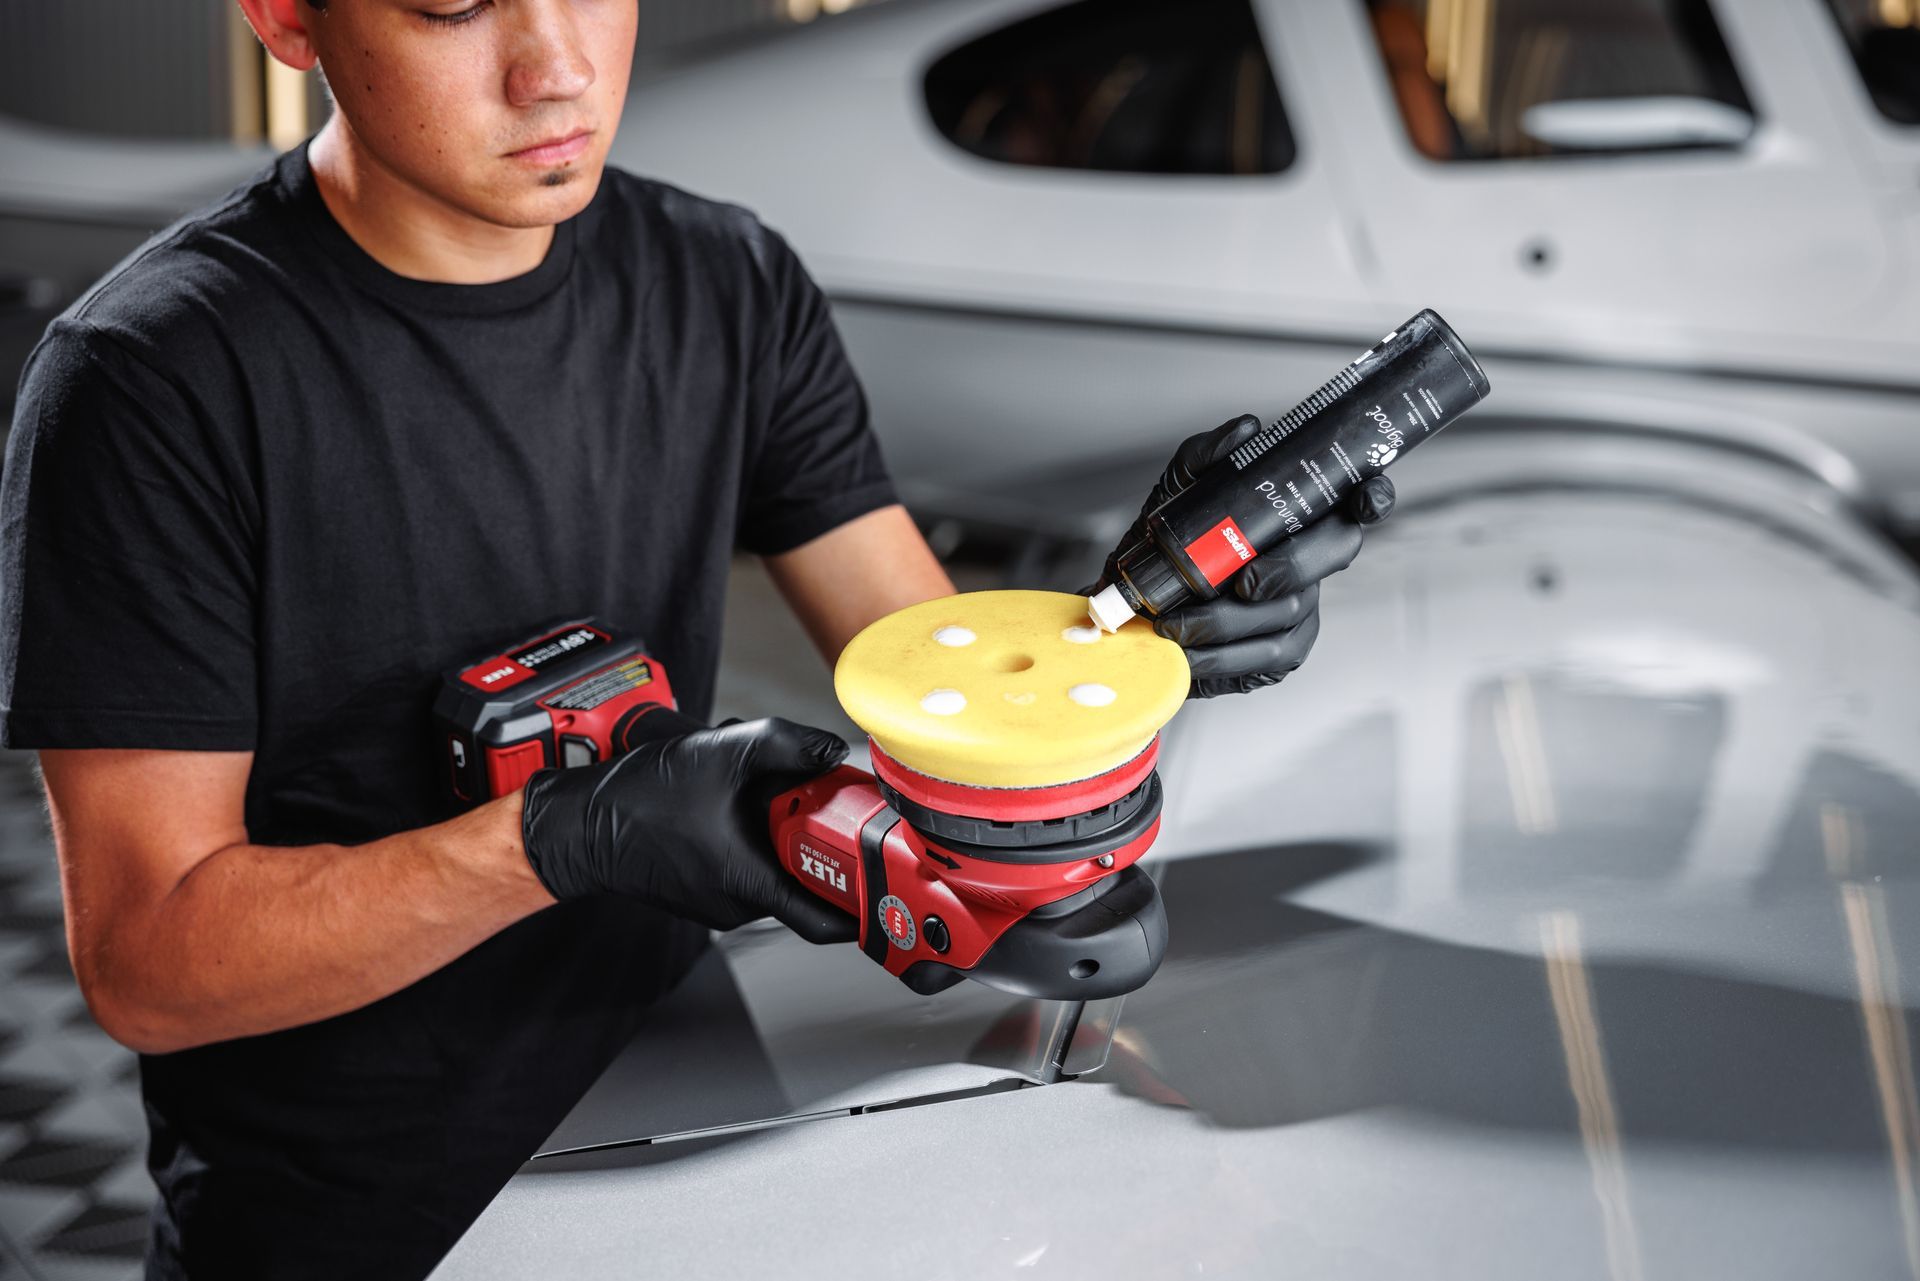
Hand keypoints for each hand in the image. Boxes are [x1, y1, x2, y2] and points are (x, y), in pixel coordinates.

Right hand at [519, 717, 858, 943]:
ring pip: (773, 863)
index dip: (865, 909)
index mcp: (749, 885)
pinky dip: (752, 828)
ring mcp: (718, 896)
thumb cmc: (636, 801)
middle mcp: (737, 902)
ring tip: (762, 784)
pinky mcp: (702, 882)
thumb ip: (787, 744)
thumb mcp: (724, 752)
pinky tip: (733, 791)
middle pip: (804, 877)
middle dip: (816, 833)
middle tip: (821, 796)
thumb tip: (832, 751)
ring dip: (779, 824)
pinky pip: (745, 858)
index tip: (891, 889)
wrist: (577, 822)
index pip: (825, 921)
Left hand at [1096, 414, 1395, 698]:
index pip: (1354, 500)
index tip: (1364, 497)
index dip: (1372, 497)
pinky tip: (1188, 654)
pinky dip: (1222, 658)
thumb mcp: (1177, 489)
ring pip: (1291, 612)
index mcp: (1298, 515)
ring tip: (1177, 624)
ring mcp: (1301, 607)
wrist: (1132, 605)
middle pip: (1334, 555)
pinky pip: (1266, 658)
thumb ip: (1207, 454)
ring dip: (1231, 622)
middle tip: (1245, 582)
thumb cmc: (1167, 542)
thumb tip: (1246, 431)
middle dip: (1292, 567)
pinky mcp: (1281, 653)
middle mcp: (1310, 559)